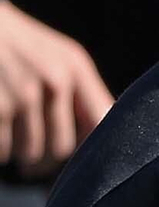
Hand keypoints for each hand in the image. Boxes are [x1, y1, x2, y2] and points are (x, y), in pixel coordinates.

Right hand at [0, 0, 112, 173]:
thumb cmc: (19, 46)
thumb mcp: (55, 56)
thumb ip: (79, 92)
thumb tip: (98, 140)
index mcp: (74, 67)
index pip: (100, 121)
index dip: (93, 147)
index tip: (83, 160)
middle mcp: (54, 80)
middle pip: (62, 147)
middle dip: (46, 158)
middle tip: (35, 158)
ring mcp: (22, 94)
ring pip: (31, 153)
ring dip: (19, 152)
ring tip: (13, 132)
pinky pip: (3, 151)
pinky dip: (0, 149)